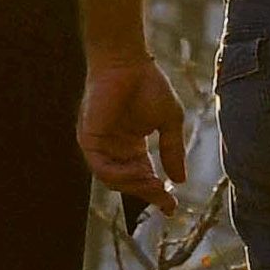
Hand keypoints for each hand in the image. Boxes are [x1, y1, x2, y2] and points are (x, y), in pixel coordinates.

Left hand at [79, 53, 186, 201]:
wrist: (129, 62)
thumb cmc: (149, 84)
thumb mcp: (169, 121)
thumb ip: (172, 150)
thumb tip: (180, 180)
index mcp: (133, 146)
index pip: (144, 177)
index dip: (157, 194)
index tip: (172, 207)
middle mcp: (115, 150)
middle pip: (128, 183)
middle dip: (147, 194)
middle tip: (165, 200)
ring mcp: (101, 146)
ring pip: (113, 180)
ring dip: (134, 186)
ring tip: (154, 185)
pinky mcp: (89, 139)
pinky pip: (101, 167)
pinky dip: (119, 174)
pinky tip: (139, 171)